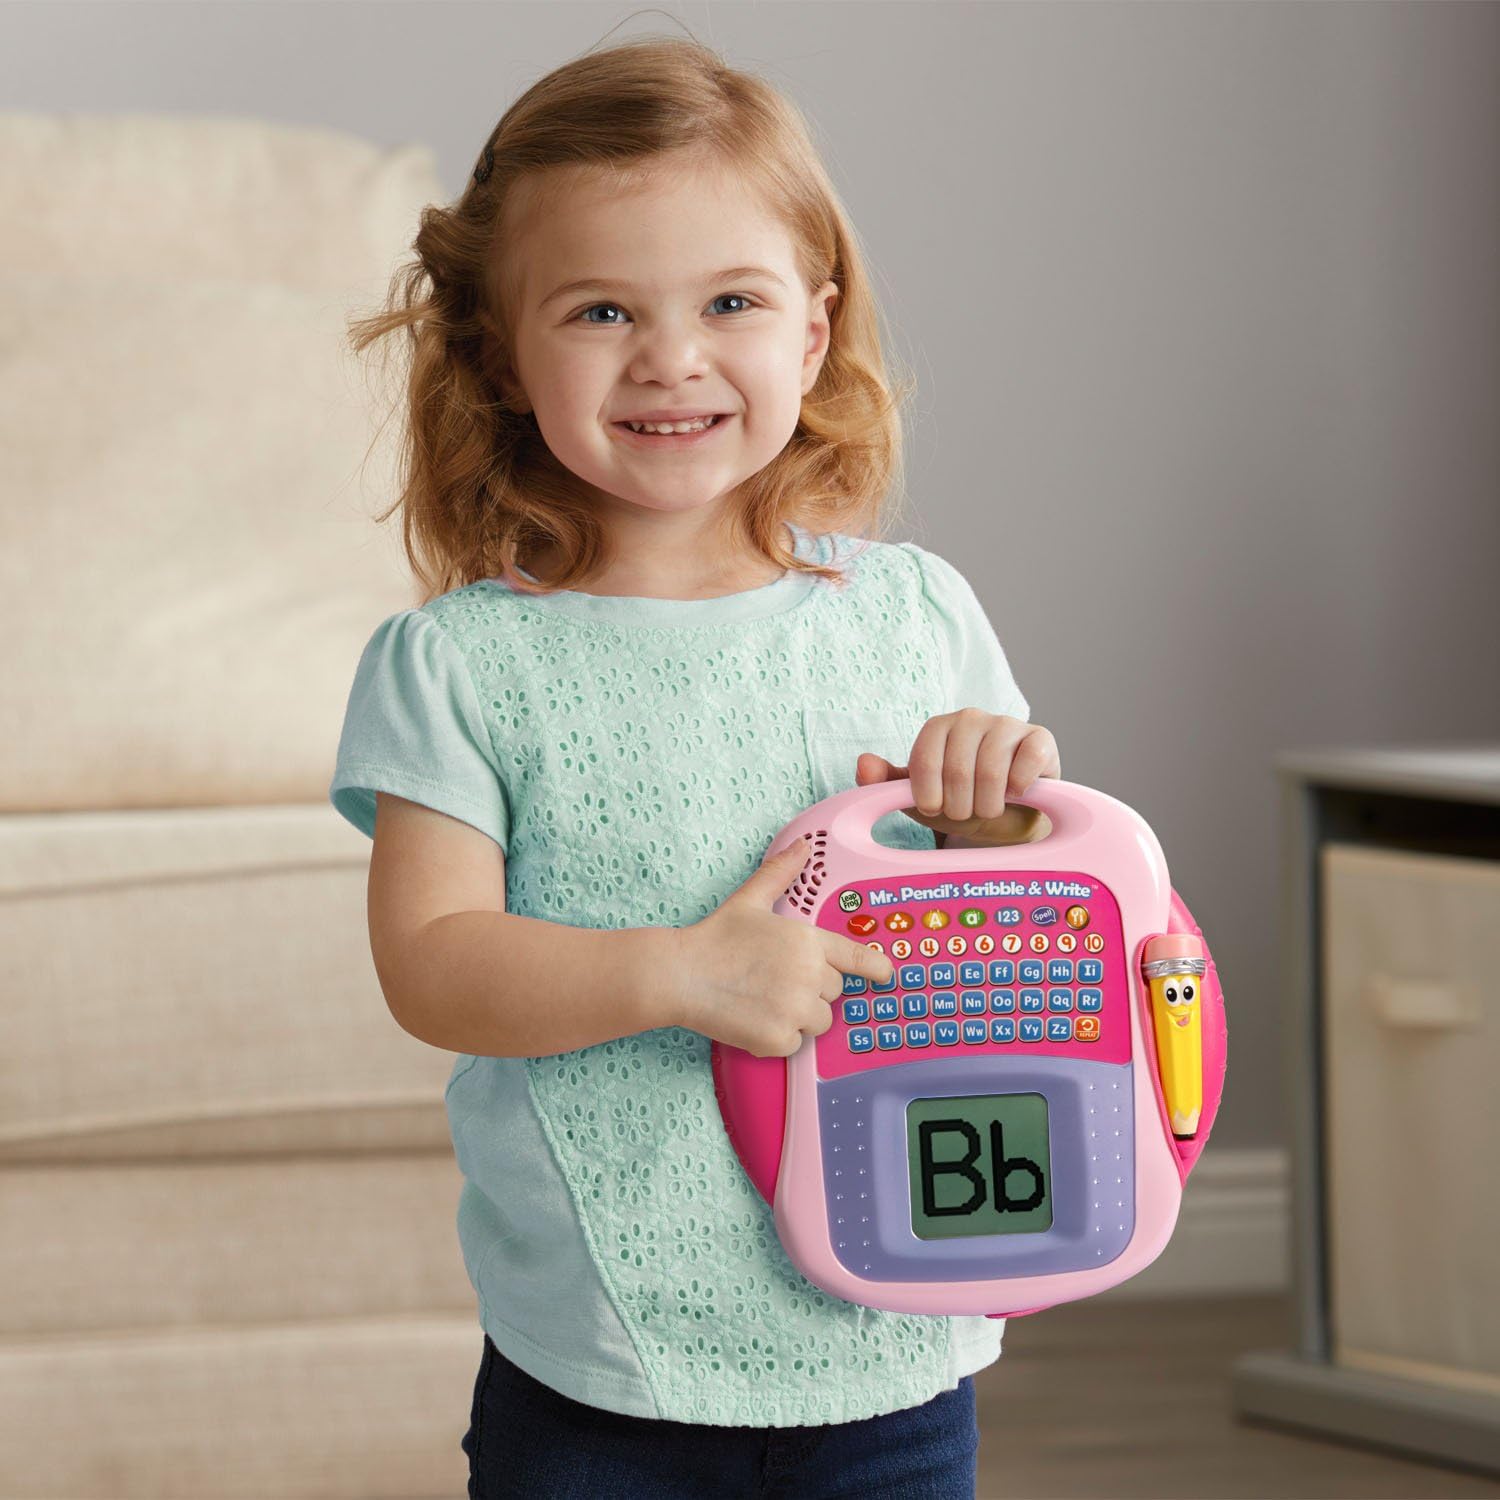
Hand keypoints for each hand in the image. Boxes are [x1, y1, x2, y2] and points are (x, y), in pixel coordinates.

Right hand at [665, 837, 894, 1057]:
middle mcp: (808, 975)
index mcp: (807, 941)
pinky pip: (795, 1043)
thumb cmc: (715, 938)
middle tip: (774, 978)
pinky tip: (754, 1017)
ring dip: (798, 1015)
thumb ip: (780, 872)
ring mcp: (795, 1009)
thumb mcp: (750, 899)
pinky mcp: (779, 1038)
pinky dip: (778, 1037)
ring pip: (817, 1020)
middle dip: (810, 988)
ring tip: (763, 998)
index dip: (875, 967)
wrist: (682, 975)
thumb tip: (802, 847)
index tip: (885, 974)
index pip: (856, 958)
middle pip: (832, 991)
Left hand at [856, 710, 1060, 846]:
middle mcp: (970, 718)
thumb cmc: (958, 800)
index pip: (925, 762)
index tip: (935, 809)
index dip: (929, 796)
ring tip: (989, 808)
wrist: (1006, 816)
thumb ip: (887, 782)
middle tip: (966, 812)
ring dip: (988, 803)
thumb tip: (863, 764)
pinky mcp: (1039, 738)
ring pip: (991, 770)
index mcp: (938, 727)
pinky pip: (1027, 761)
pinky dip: (1019, 787)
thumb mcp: (919, 796)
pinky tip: (1016, 793)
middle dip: (960, 805)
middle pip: (957, 770)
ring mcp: (1006, 724)